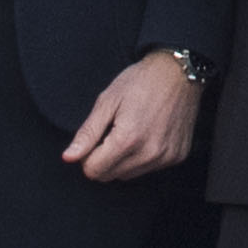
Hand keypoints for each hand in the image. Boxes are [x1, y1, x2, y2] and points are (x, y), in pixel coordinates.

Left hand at [62, 50, 208, 184]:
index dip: (88, 155)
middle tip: (112, 132)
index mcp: (127, 139)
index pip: (93, 171)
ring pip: (129, 175)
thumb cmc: (141, 81)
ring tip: (131, 131)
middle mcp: (149, 153)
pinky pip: (149, 168)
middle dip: (104, 159)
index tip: (96, 137)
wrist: (179, 71)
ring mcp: (166, 157)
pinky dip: (143, 157)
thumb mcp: (107, 101)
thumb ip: (87, 133)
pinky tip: (148, 134)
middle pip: (110, 176)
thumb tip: (68, 157)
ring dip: (123, 160)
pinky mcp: (177, 156)